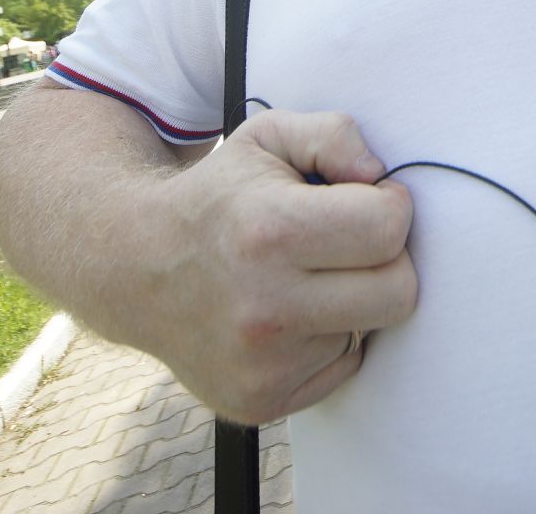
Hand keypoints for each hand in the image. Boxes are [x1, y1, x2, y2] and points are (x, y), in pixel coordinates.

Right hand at [146, 110, 415, 423]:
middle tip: (348, 242)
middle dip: (387, 259)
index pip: (389, 228)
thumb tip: (378, 175)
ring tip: (302, 277)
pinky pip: (341, 366)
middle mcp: (264, 308)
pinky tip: (286, 315)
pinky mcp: (261, 402)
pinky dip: (326, 338)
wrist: (136, 267)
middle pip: (399, 292)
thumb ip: (334, 134)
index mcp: (270, 232)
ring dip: (351, 300)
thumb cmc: (219, 197)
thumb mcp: (268, 137)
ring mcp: (262, 365)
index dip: (389, 205)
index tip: (364, 200)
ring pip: (370, 328)